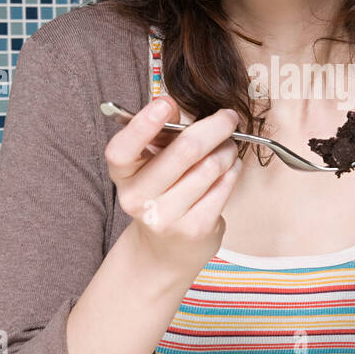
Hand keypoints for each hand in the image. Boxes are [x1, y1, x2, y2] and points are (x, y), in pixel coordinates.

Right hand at [104, 93, 242, 281]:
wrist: (165, 250)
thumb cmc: (162, 192)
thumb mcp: (151, 162)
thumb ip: (160, 132)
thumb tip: (171, 104)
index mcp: (123, 175)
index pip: (122, 149)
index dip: (142, 125)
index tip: (165, 103)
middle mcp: (138, 198)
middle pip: (185, 151)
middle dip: (215, 127)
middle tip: (229, 117)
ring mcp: (166, 217)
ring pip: (211, 166)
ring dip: (228, 150)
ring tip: (229, 147)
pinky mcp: (195, 229)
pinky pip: (224, 186)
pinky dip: (233, 171)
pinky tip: (229, 169)